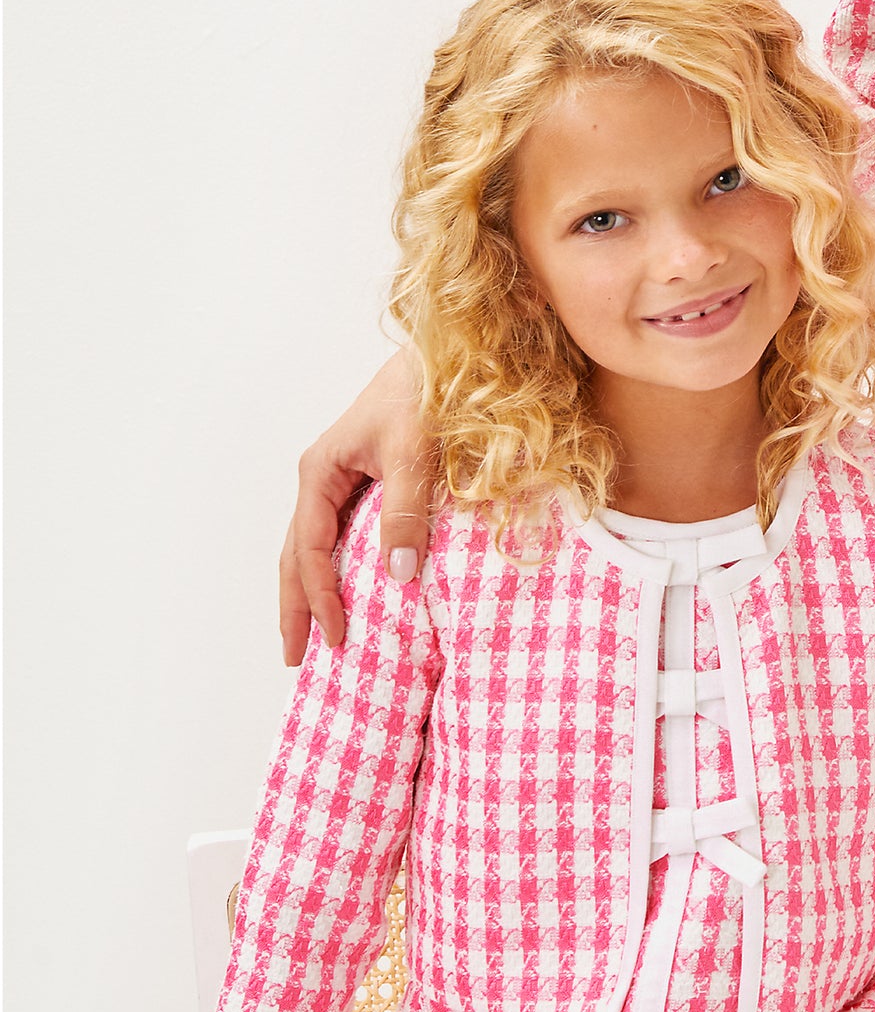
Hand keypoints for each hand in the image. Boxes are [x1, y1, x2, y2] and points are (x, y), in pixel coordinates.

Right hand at [279, 350, 434, 664]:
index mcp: (321, 472)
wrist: (442, 353)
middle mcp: (322, 478)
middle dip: (296, 606)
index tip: (336, 637)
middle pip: (297, 554)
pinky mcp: (363, 480)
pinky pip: (340, 534)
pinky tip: (348, 592)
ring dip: (311, 591)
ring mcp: (339, 479)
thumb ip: (405, 511)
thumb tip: (397, 573)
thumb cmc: (424, 393)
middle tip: (296, 658)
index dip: (320, 596)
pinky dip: (336, 569)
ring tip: (314, 635)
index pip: (311, 550)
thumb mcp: (415, 453)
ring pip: (314, 546)